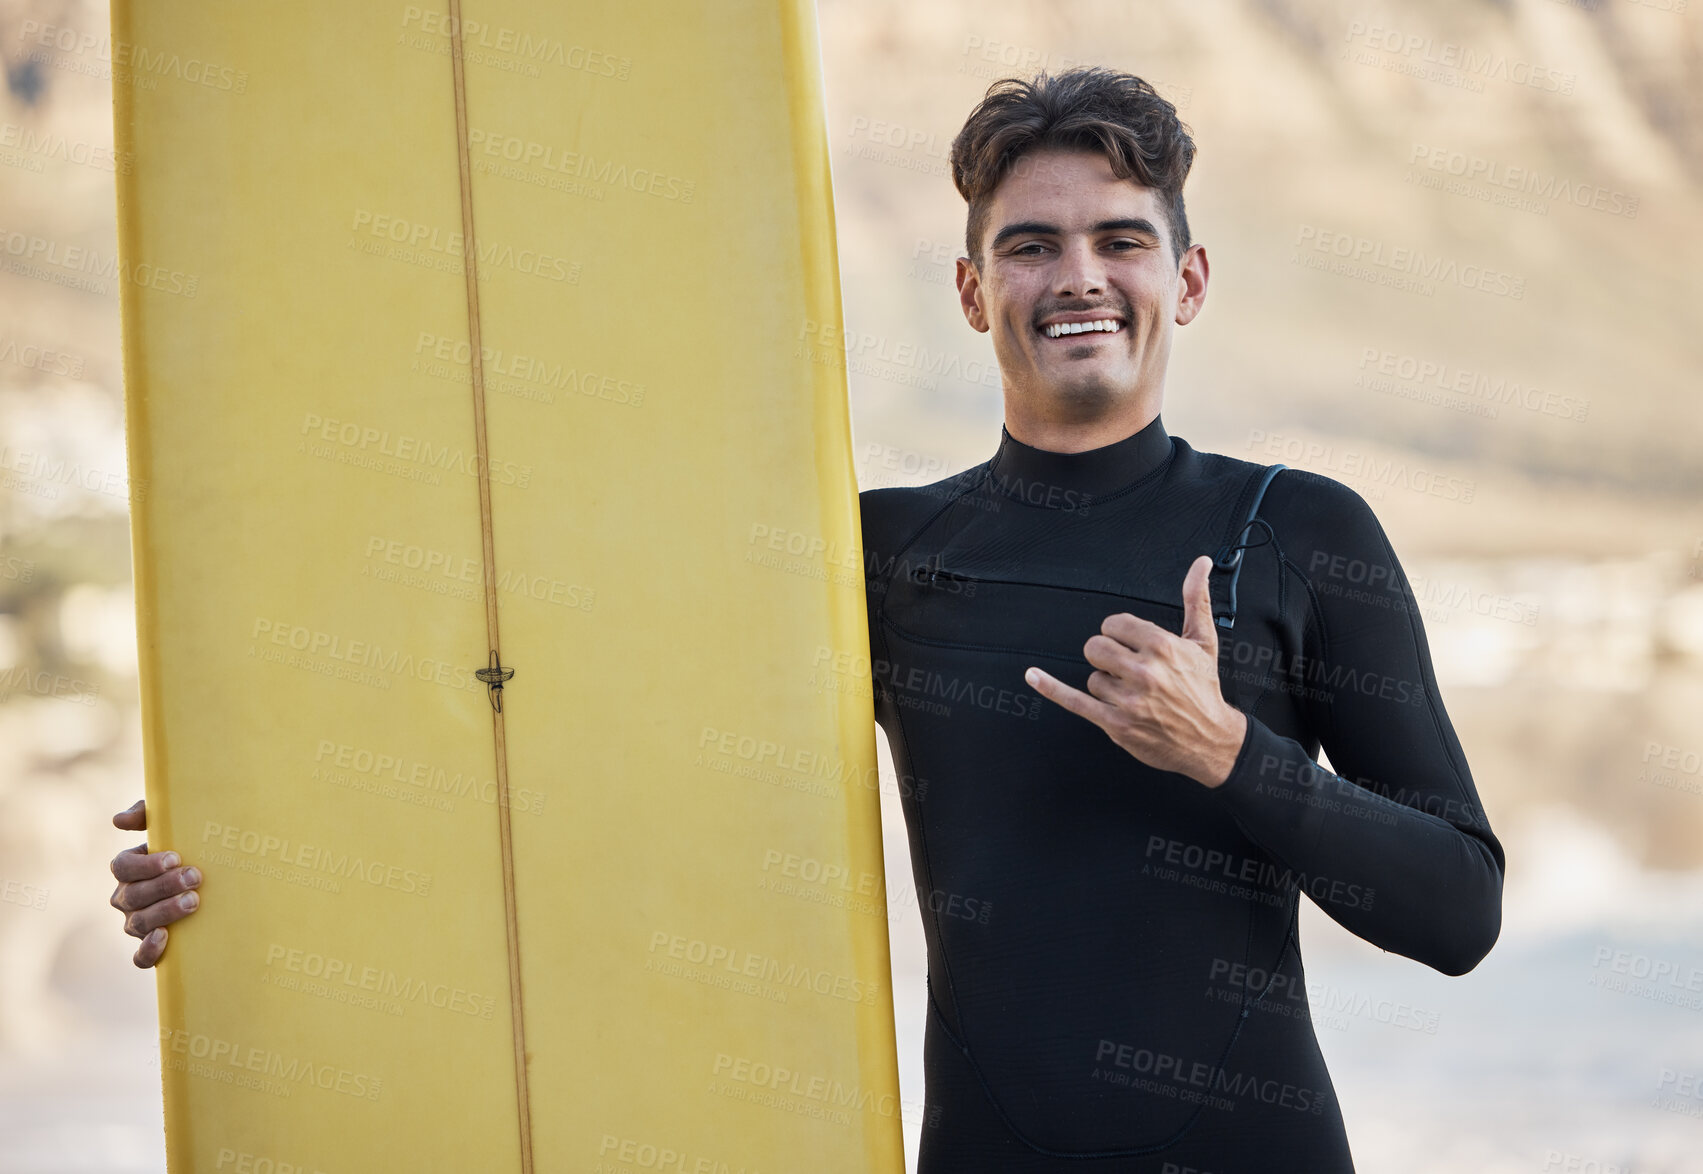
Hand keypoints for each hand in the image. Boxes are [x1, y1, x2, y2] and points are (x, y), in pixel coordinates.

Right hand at [110, 798, 200, 967]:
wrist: (218, 886)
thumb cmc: (190, 848)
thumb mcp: (173, 826)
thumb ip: (148, 814)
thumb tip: (119, 820)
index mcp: (129, 868)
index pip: (123, 866)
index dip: (146, 864)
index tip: (175, 857)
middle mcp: (127, 897)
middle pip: (134, 895)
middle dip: (164, 886)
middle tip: (195, 877)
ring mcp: (137, 924)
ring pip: (138, 923)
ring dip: (164, 912)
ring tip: (194, 901)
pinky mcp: (151, 948)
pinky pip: (140, 957)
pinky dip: (148, 950)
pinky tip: (165, 938)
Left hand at [1023, 554, 1248, 786]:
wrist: (1210, 740)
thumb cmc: (1203, 689)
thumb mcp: (1204, 641)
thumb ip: (1197, 599)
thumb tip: (1201, 563)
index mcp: (1162, 646)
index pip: (1114, 624)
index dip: (1119, 634)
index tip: (1130, 645)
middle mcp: (1145, 672)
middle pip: (1095, 647)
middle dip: (1106, 655)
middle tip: (1125, 666)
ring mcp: (1129, 700)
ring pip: (1092, 677)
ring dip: (1107, 684)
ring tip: (1133, 693)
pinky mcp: (1116, 723)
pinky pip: (1074, 700)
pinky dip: (1051, 688)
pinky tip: (1033, 676)